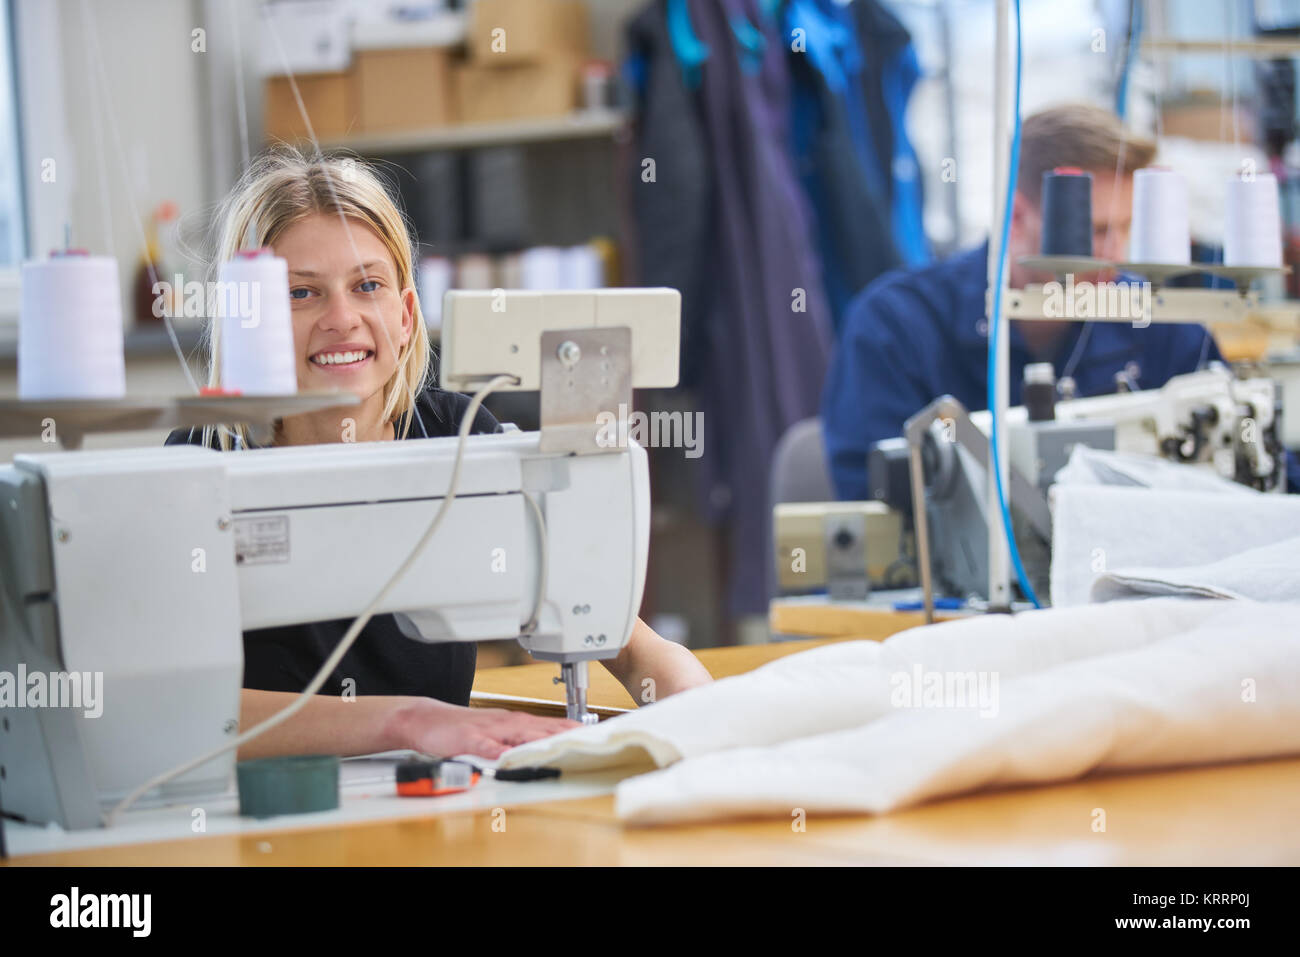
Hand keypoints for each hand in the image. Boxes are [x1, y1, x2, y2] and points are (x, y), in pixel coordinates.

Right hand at [393, 699, 579, 759]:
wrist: (426, 718)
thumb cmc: (461, 728)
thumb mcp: (494, 732)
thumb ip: (517, 738)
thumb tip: (544, 745)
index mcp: (512, 722)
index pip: (547, 724)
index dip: (568, 728)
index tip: (591, 732)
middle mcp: (504, 723)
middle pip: (538, 727)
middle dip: (561, 731)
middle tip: (585, 737)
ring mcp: (486, 730)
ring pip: (516, 733)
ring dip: (537, 738)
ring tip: (557, 743)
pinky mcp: (467, 739)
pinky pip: (483, 745)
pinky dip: (495, 749)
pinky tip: (505, 755)